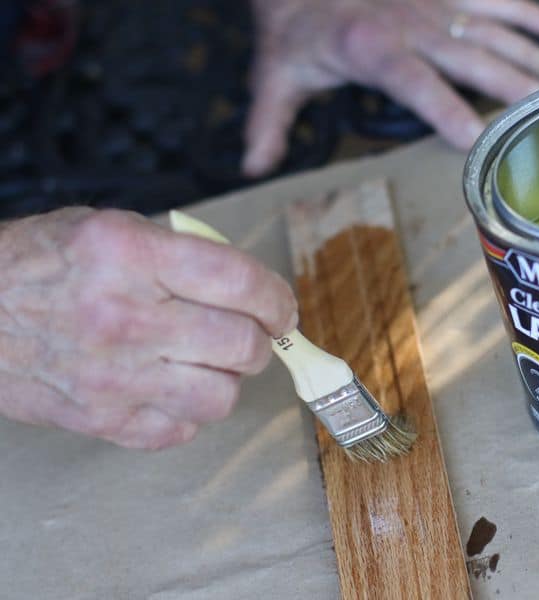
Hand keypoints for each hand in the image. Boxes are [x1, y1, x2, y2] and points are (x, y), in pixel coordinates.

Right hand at [0, 208, 297, 448]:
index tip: (282, 310)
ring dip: (227, 379)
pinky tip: (170, 386)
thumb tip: (255, 291)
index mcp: (129, 254)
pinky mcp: (101, 420)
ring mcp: (112, 376)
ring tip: (207, 361)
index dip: (277, 299)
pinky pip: (181, 431)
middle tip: (249, 335)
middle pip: (242, 345)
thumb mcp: (113, 229)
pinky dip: (188, 412)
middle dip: (260, 341)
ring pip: (220, 397)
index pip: (239, 281)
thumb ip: (185, 254)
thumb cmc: (45, 265)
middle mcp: (123, 316)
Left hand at [242, 0, 538, 176]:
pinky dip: (526, 10)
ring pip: (491, 27)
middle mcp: (411, 22)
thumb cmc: (293, 26)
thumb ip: (268, 122)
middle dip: (511, 83)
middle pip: (469, 55)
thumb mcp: (274, 72)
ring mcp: (433, 1)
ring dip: (530, 52)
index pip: (415, 82)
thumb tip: (252, 167)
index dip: (444, 108)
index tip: (475, 137)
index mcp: (371, 47)